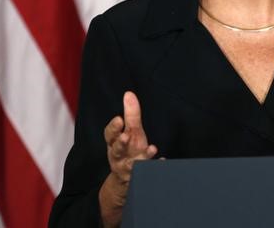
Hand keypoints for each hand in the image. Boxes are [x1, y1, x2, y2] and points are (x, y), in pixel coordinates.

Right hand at [99, 91, 156, 226]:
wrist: (125, 180)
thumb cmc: (128, 150)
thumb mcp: (129, 132)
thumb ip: (130, 115)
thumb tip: (129, 94)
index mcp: (114, 144)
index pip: (109, 135)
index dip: (113, 128)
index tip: (119, 119)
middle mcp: (119, 156)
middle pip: (117, 150)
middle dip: (121, 144)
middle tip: (126, 136)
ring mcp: (129, 168)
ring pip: (132, 164)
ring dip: (141, 157)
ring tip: (151, 149)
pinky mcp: (140, 177)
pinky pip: (148, 173)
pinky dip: (155, 167)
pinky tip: (163, 161)